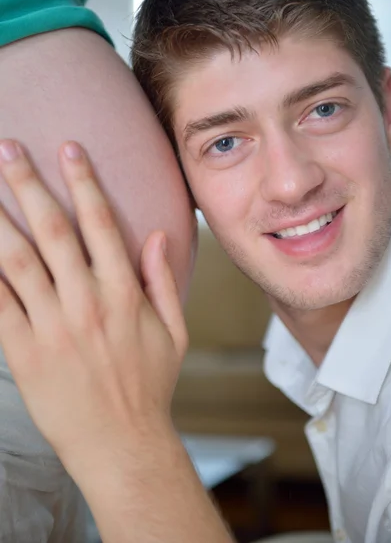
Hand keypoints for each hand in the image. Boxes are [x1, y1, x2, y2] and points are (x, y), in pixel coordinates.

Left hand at [0, 139, 187, 473]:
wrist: (121, 444)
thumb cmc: (149, 386)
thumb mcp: (174, 332)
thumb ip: (164, 280)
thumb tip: (157, 235)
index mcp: (125, 293)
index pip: (101, 223)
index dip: (84, 181)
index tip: (69, 148)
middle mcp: (87, 302)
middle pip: (53, 230)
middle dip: (28, 183)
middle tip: (8, 148)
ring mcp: (53, 327)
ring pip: (17, 260)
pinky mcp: (24, 352)